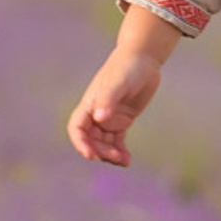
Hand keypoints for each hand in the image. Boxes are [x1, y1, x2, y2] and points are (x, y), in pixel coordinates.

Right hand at [66, 49, 160, 164]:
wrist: (143, 59)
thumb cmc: (127, 67)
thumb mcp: (118, 82)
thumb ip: (108, 99)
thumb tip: (99, 118)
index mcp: (90, 104)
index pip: (77, 128)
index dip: (80, 143)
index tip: (90, 155)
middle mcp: (97, 113)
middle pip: (92, 140)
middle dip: (101, 151)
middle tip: (116, 157)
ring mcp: (110, 118)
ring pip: (104, 143)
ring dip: (110, 154)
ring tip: (124, 161)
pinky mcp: (123, 120)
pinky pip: (117, 141)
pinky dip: (120, 151)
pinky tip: (127, 159)